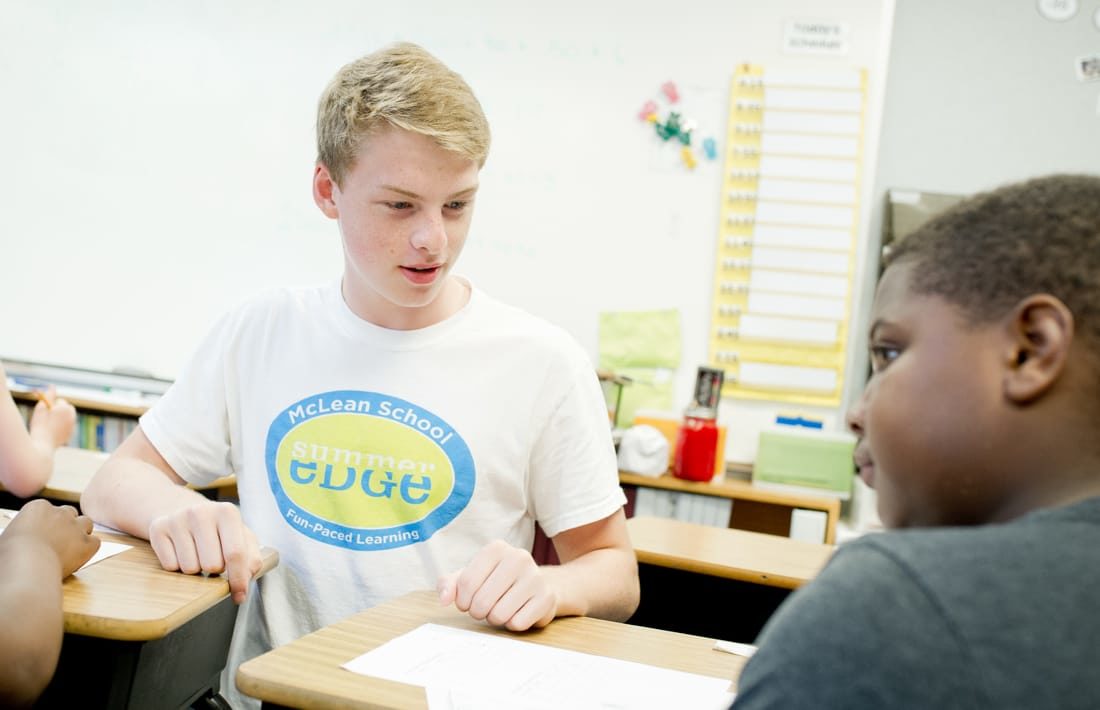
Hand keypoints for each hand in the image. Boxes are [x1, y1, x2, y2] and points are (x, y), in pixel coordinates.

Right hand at [4, 499, 99, 576]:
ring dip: (81, 532)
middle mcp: (60, 513)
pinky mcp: (87, 543)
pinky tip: (80, 556)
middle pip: (69, 513)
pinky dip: (89, 548)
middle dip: (65, 524)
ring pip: (86, 523)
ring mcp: (76, 527)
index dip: (47, 523)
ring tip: (70, 547)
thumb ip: (20, 532)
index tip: (43, 533)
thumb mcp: (8, 537)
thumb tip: (21, 539)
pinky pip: (95, 542)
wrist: (27, 565)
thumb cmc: (10, 554)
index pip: (48, 510)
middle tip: (58, 540)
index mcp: (38, 507)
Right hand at [28, 386, 76, 448]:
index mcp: (66, 408)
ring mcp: (72, 426)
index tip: (46, 411)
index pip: (60, 402)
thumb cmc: (39, 426)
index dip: (51, 406)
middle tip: (47, 417)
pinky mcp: (70, 434)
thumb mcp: (41, 409)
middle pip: (66, 408)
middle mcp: (72, 416)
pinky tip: (52, 431)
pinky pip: (66, 426)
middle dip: (59, 410)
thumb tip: (52, 386)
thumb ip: (48, 397)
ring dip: (60, 418)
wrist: (42, 445)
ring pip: (67, 417)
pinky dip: (61, 426)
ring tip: (49, 424)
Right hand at [148, 501, 260, 603]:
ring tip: (197, 553)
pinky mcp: (158, 528)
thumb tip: (246, 580)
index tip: (240, 596)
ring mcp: (177, 519)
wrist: (183, 509)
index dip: (238, 579)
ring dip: (196, 569)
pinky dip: (177, 566)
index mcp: (227, 512)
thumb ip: (251, 558)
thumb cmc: (219, 529)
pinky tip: (181, 551)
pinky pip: (170, 566)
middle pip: (211, 565)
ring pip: (189, 568)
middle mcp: (201, 512)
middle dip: (215, 569)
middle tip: (214, 557)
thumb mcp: (241, 537)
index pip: (235, 554)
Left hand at [438, 539, 557, 630]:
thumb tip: (444, 599)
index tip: (467, 602)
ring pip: (499, 615)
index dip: (462, 600)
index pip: (466, 583)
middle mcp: (518, 557)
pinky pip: (517, 623)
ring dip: (495, 619)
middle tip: (485, 608)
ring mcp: (535, 577)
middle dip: (478, 612)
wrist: (538, 585)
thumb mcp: (472, 577)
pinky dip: (512, 624)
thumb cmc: (499, 582)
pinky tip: (518, 612)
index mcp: (496, 548)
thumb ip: (451, 584)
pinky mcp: (547, 598)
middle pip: (481, 601)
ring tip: (501, 609)